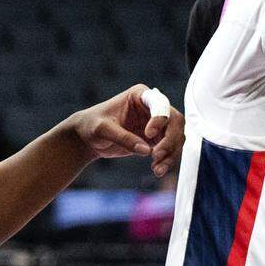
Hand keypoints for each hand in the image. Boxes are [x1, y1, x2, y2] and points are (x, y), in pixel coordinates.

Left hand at [68, 84, 184, 175]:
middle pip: (175, 121)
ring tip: (157, 169)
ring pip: (176, 137)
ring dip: (171, 154)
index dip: (160, 119)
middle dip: (170, 140)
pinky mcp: (156, 139)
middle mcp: (152, 107)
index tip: (148, 134)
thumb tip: (146, 150)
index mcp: (140, 95)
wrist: (88, 138)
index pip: (160, 104)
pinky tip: (157, 170)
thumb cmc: (92, 125)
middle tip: (157, 156)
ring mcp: (156, 123)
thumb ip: (123, 137)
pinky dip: (167, 160)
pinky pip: (170, 149)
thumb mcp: (102, 129)